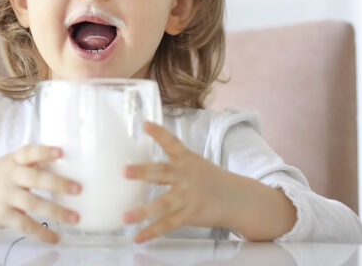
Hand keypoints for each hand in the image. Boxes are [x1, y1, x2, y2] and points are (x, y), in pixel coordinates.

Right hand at [0, 144, 81, 243]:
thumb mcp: (9, 165)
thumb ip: (31, 165)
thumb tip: (63, 167)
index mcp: (14, 160)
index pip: (30, 152)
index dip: (45, 151)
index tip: (61, 152)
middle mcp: (10, 175)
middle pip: (36, 178)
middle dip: (58, 184)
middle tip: (78, 189)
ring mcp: (5, 195)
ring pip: (34, 203)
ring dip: (56, 211)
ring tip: (75, 218)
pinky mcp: (1, 214)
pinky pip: (24, 224)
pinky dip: (41, 232)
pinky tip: (55, 237)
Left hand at [122, 121, 233, 242]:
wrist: (237, 199)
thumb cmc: (210, 179)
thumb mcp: (193, 164)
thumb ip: (172, 163)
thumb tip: (142, 165)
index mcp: (186, 159)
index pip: (172, 143)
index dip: (159, 133)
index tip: (145, 124)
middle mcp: (185, 176)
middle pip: (162, 172)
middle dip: (143, 172)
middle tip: (124, 171)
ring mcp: (188, 197)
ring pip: (162, 204)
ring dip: (143, 211)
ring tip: (125, 217)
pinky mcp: (189, 215)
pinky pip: (168, 224)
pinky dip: (152, 232)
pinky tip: (138, 237)